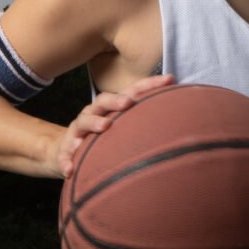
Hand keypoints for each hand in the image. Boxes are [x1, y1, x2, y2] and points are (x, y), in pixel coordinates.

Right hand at [56, 73, 174, 177]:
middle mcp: (94, 113)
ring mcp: (78, 130)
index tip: (170, 79)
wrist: (65, 150)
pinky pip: (64, 155)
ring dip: (94, 122)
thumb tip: (183, 122)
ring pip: (84, 122)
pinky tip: (72, 168)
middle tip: (129, 103)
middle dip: (117, 100)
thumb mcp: (122, 127)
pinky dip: (67, 160)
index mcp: (111, 107)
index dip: (150, 84)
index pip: (133, 91)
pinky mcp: (65, 150)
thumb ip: (145, 122)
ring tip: (105, 126)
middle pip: (104, 101)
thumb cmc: (102, 137)